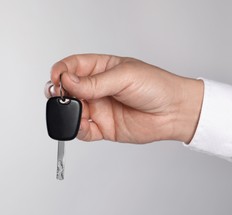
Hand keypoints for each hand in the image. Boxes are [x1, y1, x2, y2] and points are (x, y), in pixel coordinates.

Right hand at [45, 54, 203, 143]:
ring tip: (74, 111)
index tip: (57, 78)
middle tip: (60, 96)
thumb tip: (67, 80)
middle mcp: (97, 88)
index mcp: (102, 68)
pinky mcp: (103, 128)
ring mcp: (99, 108)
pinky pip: (83, 130)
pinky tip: (80, 125)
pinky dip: (77, 129)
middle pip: (68, 89)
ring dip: (67, 112)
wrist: (174, 112)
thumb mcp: (125, 76)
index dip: (61, 71)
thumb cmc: (156, 87)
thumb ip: (94, 82)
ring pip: (72, 110)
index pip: (73, 66)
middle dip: (59, 92)